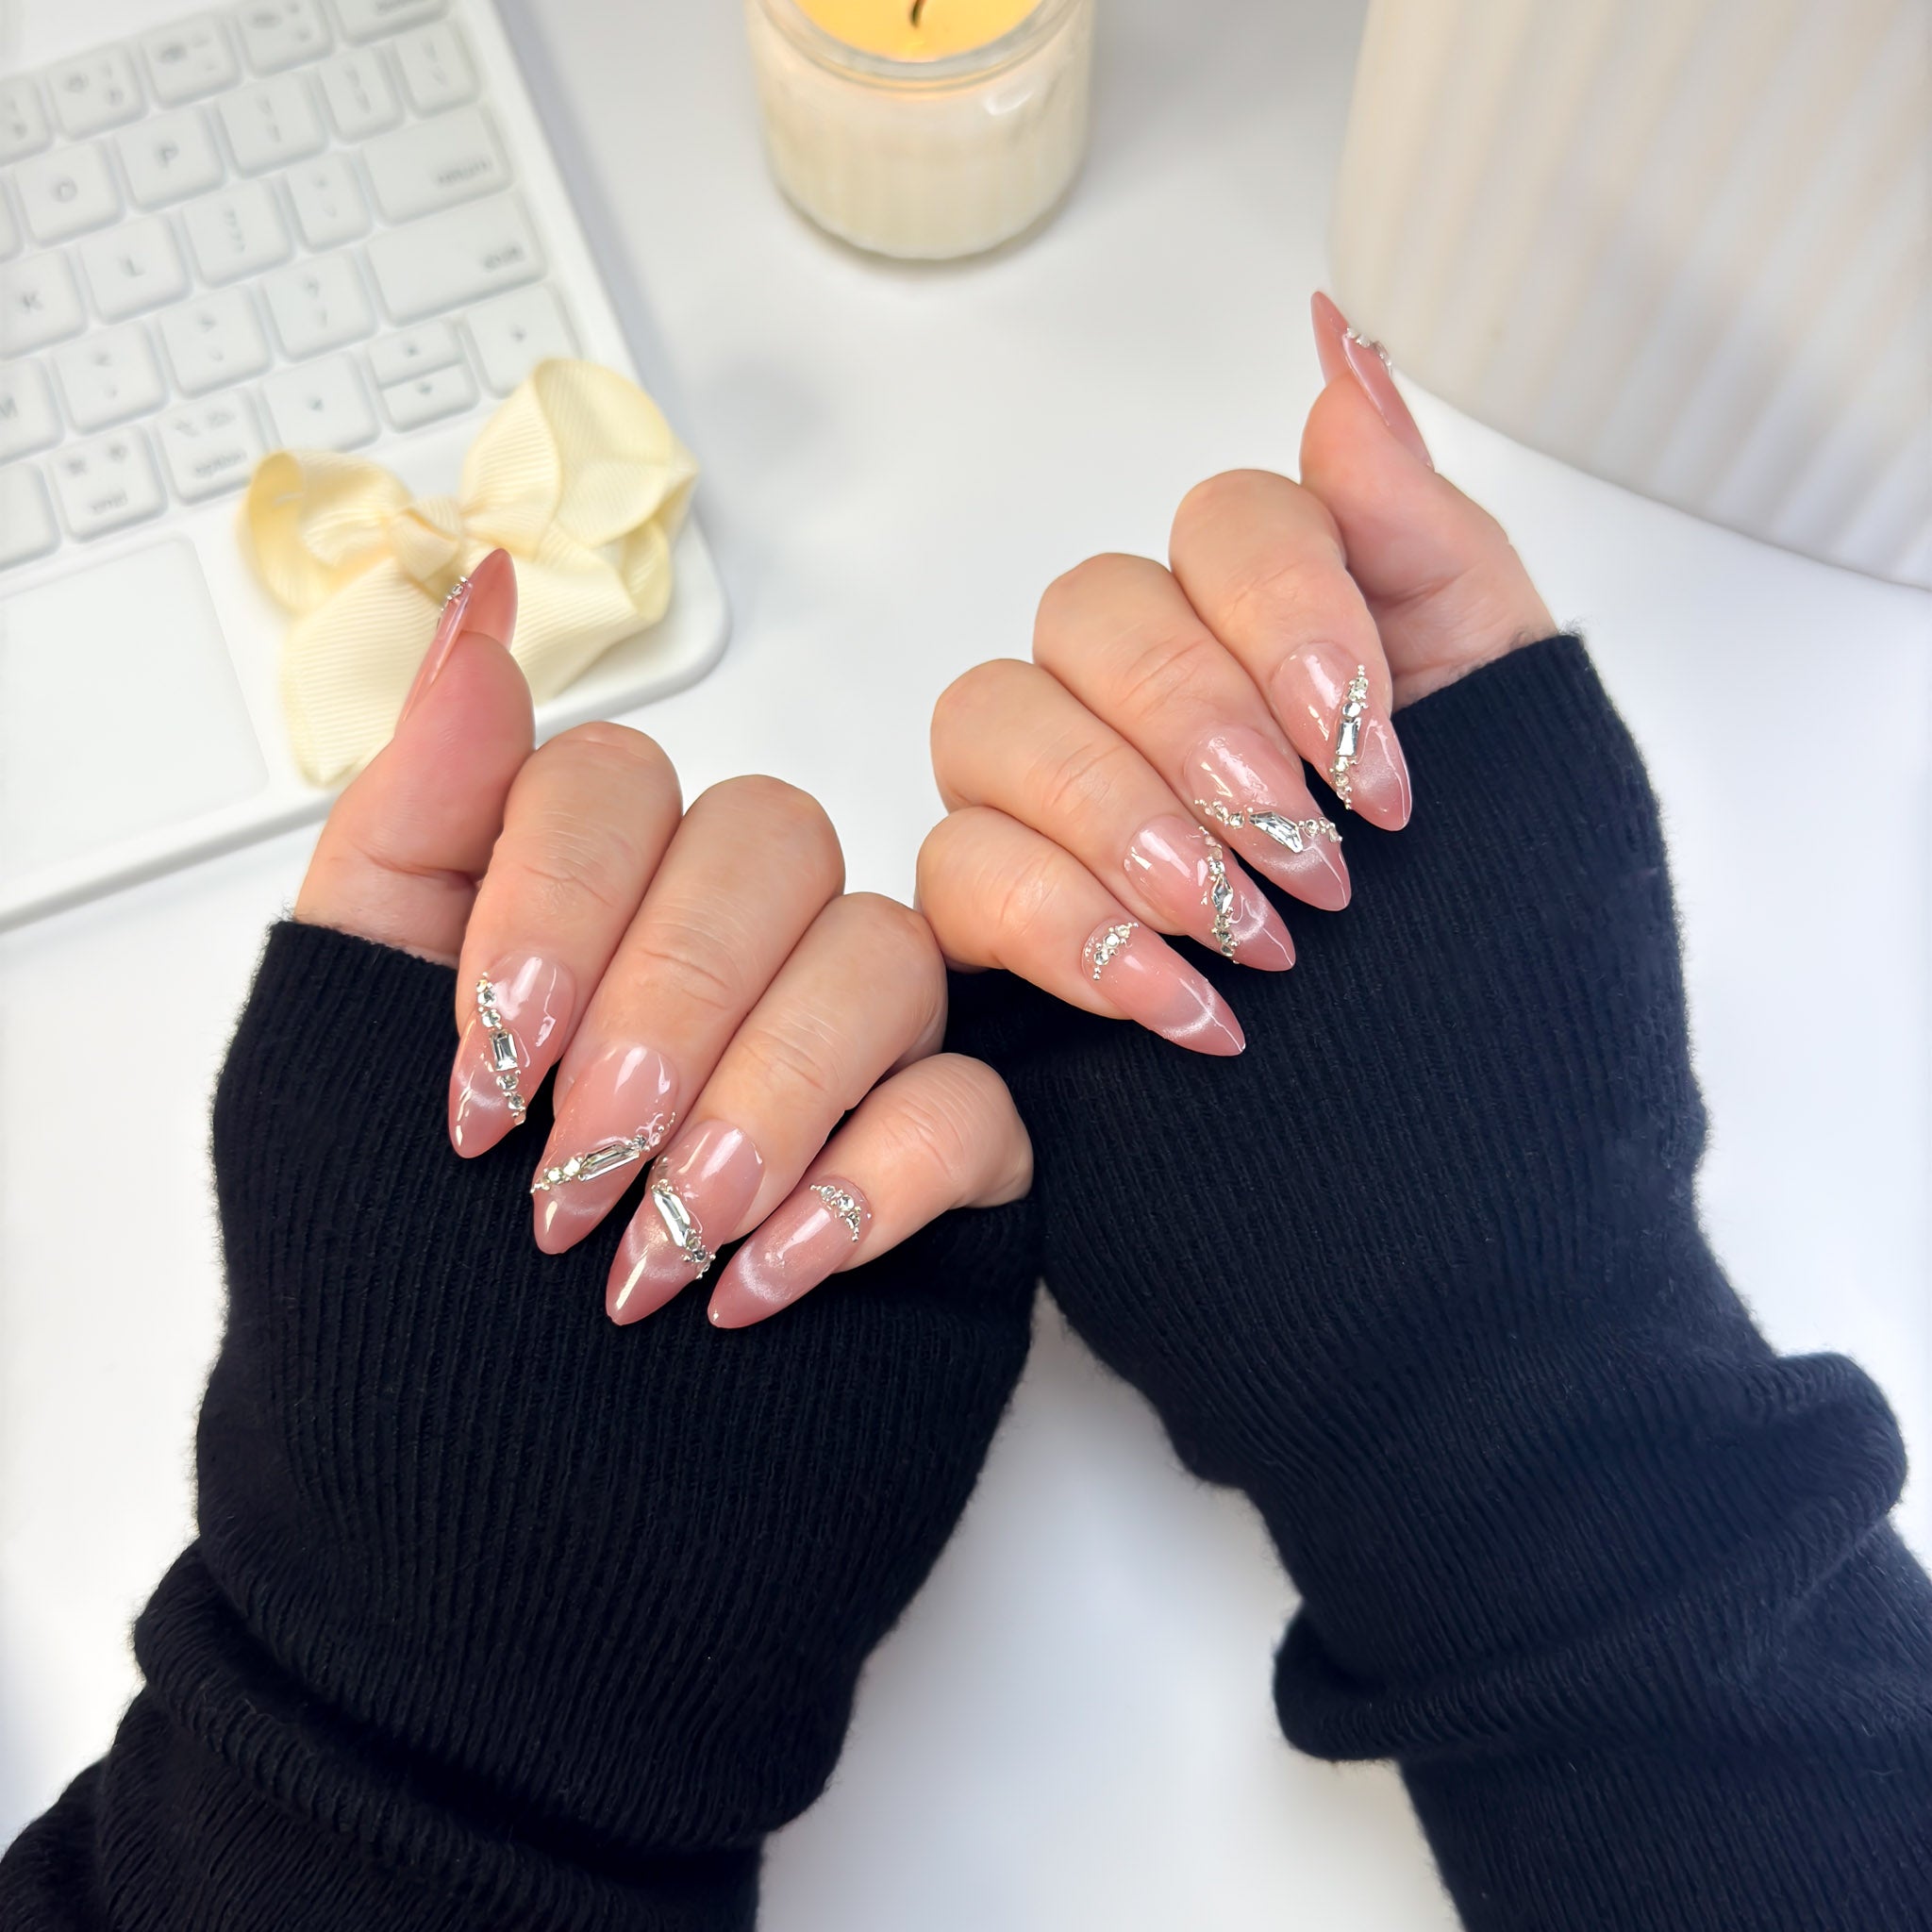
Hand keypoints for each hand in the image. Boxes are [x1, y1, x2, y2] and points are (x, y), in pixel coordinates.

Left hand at [297, 549, 1028, 1327]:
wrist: (484, 1558)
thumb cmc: (389, 1311)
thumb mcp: (334, 1045)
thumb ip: (415, 823)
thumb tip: (478, 602)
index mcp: (580, 913)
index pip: (622, 783)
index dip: (555, 906)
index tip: (482, 1071)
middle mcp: (721, 961)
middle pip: (777, 843)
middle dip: (669, 1005)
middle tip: (576, 1167)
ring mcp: (840, 1063)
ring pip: (885, 957)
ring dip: (767, 1099)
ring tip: (665, 1243)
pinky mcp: (938, 1177)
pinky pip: (973, 1109)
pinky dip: (871, 1187)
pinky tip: (763, 1284)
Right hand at [919, 292, 1551, 1050]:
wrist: (1461, 1128)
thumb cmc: (1490, 918)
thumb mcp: (1506, 717)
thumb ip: (1420, 532)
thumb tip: (1340, 344)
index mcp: (1266, 620)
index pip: (1223, 523)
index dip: (1291, 622)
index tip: (1377, 765)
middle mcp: (1139, 687)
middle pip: (1087, 612)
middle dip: (1198, 730)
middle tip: (1307, 856)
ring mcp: (1052, 796)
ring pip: (987, 721)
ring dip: (1120, 824)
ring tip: (1247, 937)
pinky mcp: (995, 916)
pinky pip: (955, 872)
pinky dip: (1066, 933)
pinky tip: (1178, 1001)